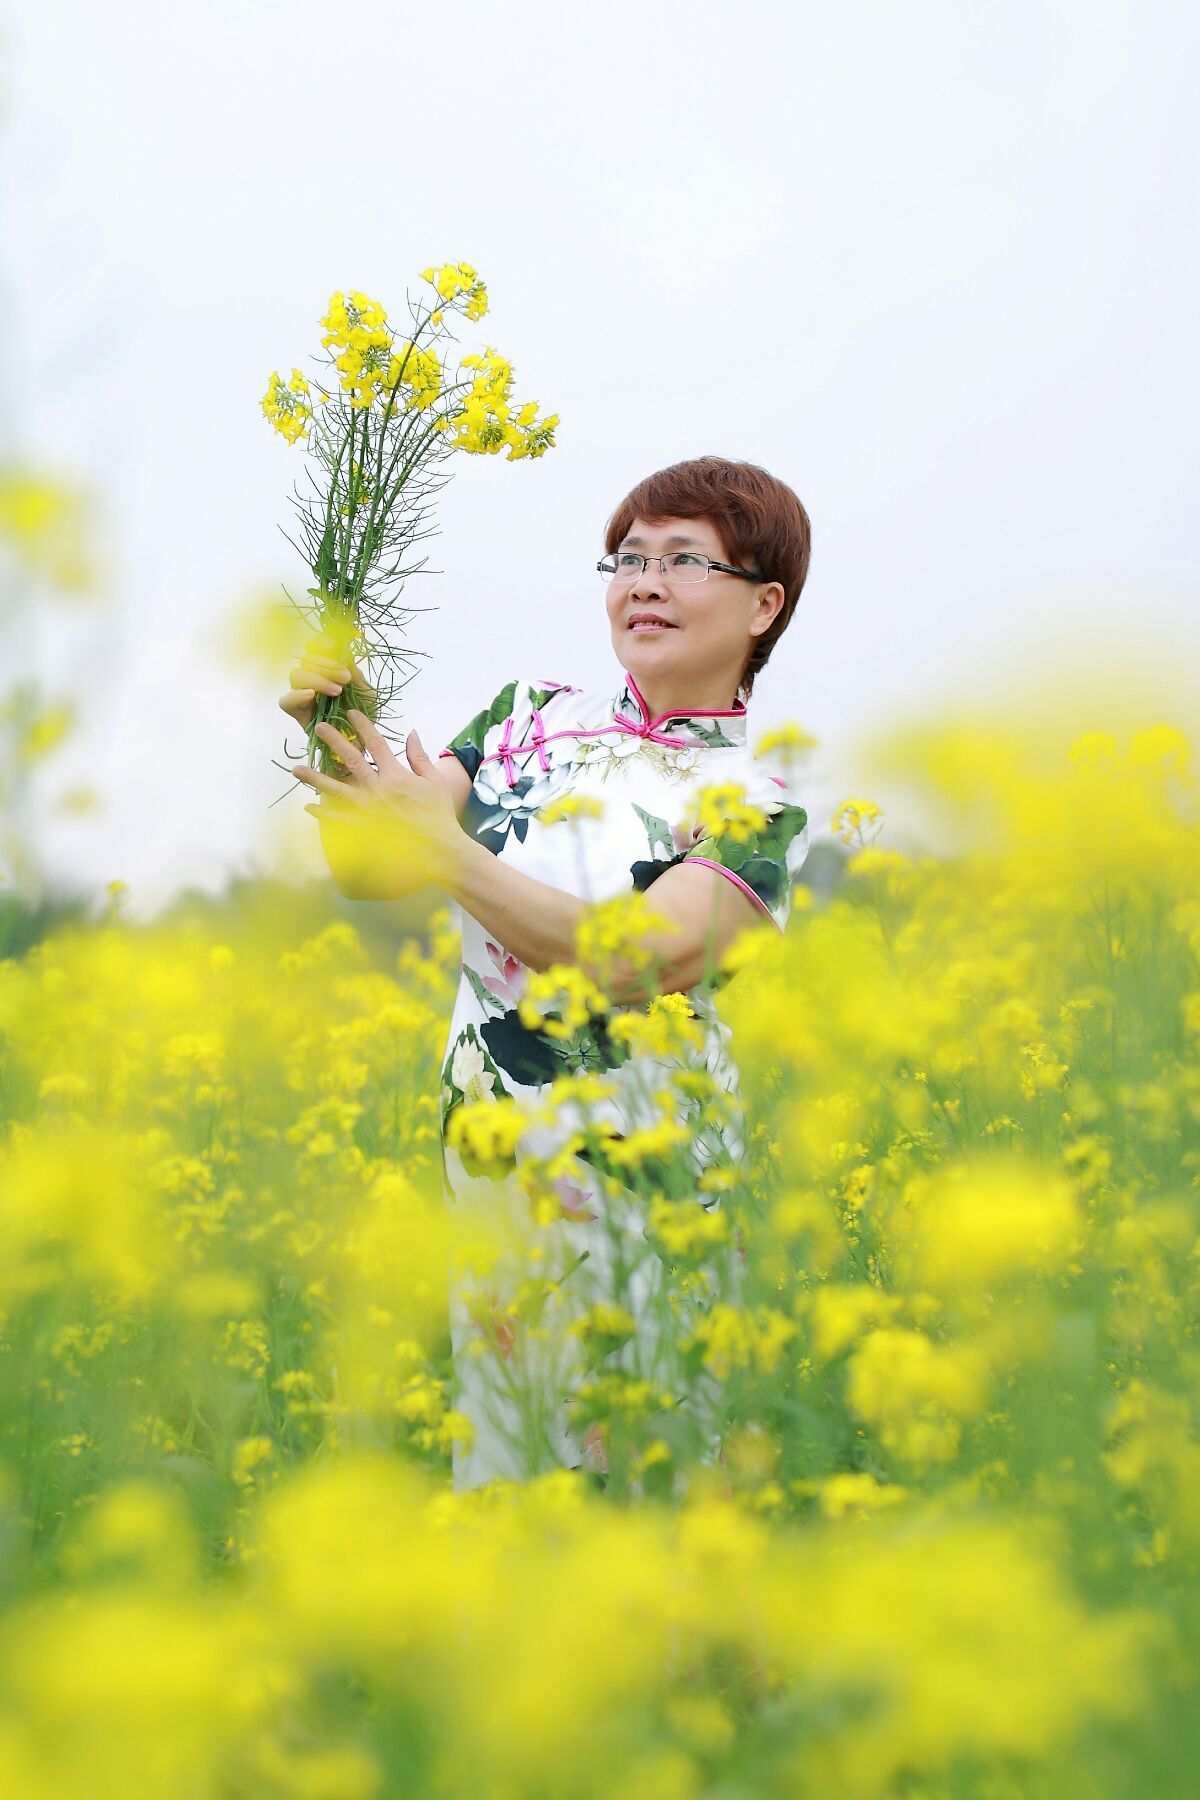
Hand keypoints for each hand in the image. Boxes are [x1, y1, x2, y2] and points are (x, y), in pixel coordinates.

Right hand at [279, 633, 374, 730]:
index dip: (322, 643)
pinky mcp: (298, 713)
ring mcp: (304, 695)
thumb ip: (357, 676)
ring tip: (336, 692)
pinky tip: (311, 696)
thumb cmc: (363, 716)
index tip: (336, 647)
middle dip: (326, 666)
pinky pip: (286, 701)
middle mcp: (314, 678)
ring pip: (297, 676)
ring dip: (317, 680)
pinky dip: (297, 695)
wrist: (361, 743)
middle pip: (306, 660)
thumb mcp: (367, 694)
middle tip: (345, 678)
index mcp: (329, 669)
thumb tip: (346, 656)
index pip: (317, 648)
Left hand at [291, 707, 466, 894]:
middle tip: (318, 727)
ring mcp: (368, 809)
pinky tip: (308, 806)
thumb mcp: (434, 781)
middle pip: (351, 759)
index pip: (376, 743)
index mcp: (396, 775)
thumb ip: (419, 756)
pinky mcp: (363, 828)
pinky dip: (323, 813)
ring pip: (336, 789)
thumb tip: (411, 732)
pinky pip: (338, 819)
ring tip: (296, 768)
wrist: (438, 848)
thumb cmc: (438, 814)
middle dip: (334, 740)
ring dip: (315, 777)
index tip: (350, 713)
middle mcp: (378, 788)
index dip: (363, 725)